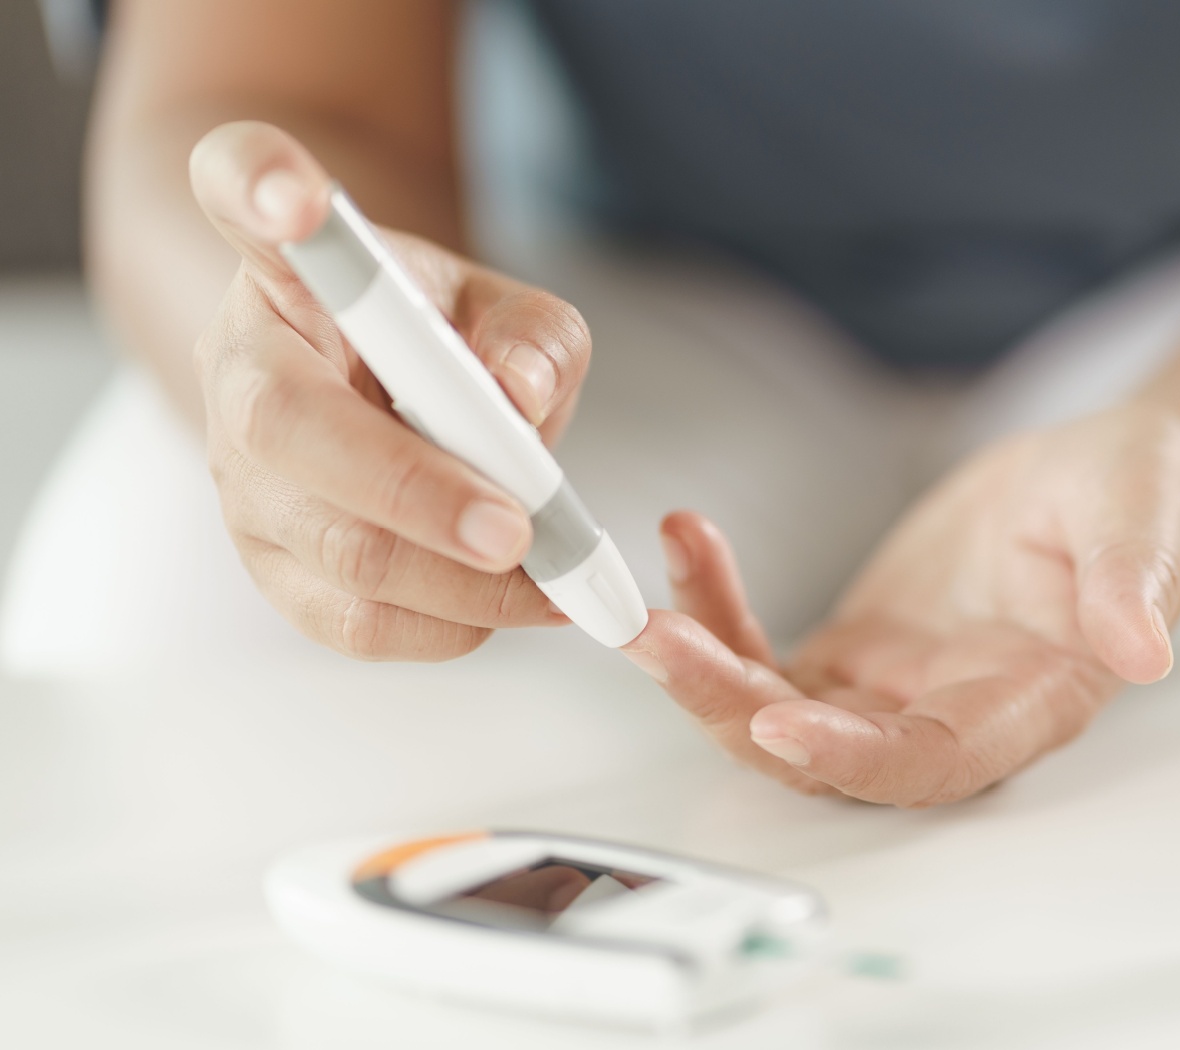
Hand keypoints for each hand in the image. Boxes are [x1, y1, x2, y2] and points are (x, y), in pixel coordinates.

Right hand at [190, 122, 591, 659]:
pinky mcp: (276, 568)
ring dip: (458, 581)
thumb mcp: (502, 311)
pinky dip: (449, 625)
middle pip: (291, 432)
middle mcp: (238, 368)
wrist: (385, 405)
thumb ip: (530, 335)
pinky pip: (354, 621)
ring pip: (335, 550)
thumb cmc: (440, 345)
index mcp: (287, 267)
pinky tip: (512, 604)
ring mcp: (242, 479)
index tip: (294, 195)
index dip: (259, 185)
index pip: (238, 188)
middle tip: (516, 528)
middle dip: (417, 492)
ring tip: (551, 581)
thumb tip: (518, 395)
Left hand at [624, 406, 1179, 804]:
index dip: (850, 755)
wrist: (1100, 485)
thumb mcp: (1144, 521)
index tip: (777, 720)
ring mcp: (889, 690)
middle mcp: (945, 715)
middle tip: (661, 641)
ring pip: (775, 712)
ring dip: (704, 665)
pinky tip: (690, 545)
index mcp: (1022, 705)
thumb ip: (1132, 584)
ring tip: (648, 599)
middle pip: (822, 755)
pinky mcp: (853, 652)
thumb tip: (1140, 646)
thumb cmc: (1138, 504)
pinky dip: (718, 610)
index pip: (927, 760)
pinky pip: (764, 652)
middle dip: (732, 707)